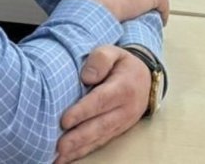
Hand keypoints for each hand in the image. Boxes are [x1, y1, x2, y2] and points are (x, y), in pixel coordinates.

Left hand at [56, 46, 149, 163]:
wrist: (145, 78)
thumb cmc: (122, 63)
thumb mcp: (113, 51)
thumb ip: (100, 59)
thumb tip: (86, 77)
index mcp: (123, 87)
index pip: (100, 101)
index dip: (82, 112)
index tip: (64, 120)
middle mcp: (125, 109)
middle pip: (100, 125)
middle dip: (79, 137)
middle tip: (59, 146)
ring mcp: (122, 123)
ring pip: (100, 138)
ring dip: (80, 149)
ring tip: (60, 156)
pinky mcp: (118, 131)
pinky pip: (101, 142)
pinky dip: (85, 151)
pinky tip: (69, 157)